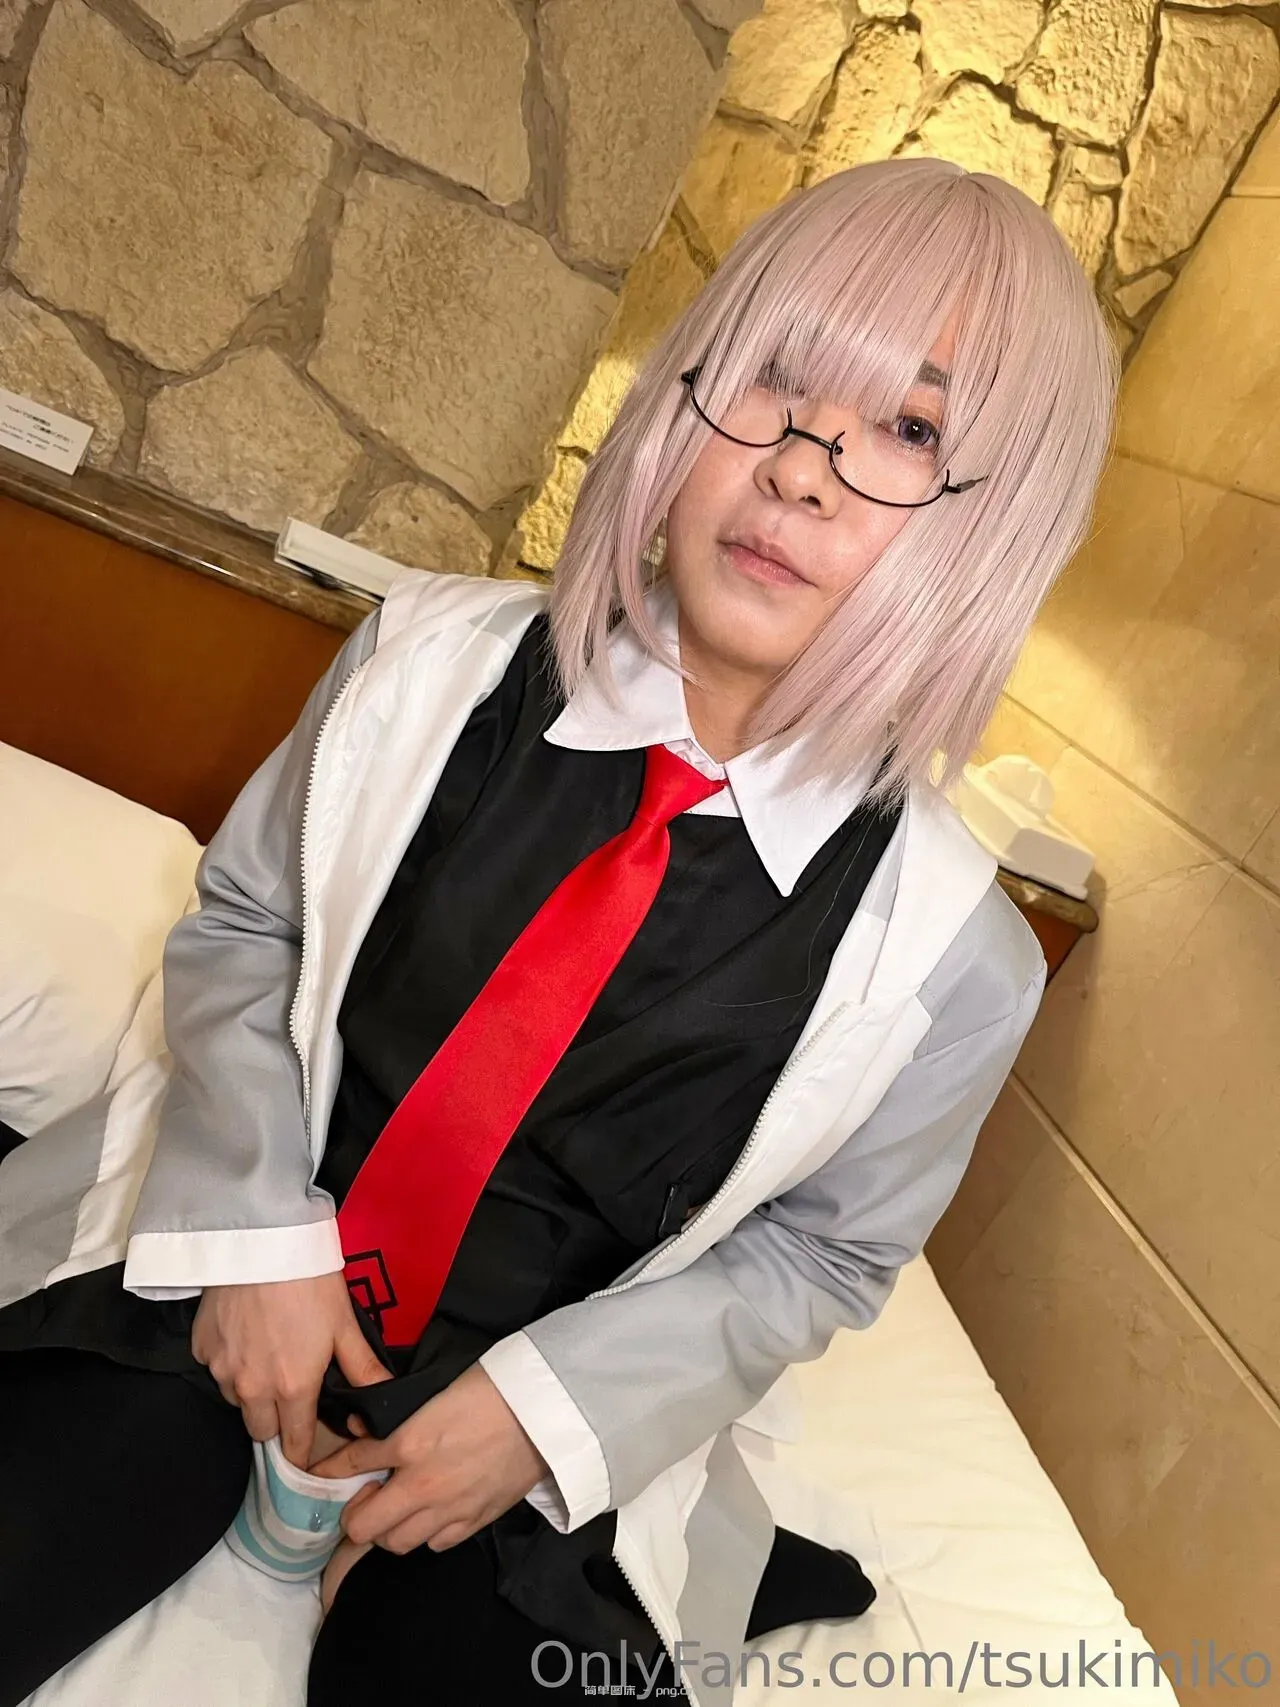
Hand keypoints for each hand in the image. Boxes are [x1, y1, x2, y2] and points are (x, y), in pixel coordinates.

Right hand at [191, 1270, 390, 1467]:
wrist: (263, 1242)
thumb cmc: (311, 1281)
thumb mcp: (345, 1324)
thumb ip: (363, 1368)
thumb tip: (386, 1398)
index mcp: (293, 1389)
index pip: (295, 1443)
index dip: (302, 1450)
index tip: (305, 1450)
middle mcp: (253, 1389)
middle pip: (260, 1430)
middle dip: (276, 1422)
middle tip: (289, 1394)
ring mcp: (222, 1369)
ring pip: (237, 1400)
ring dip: (251, 1390)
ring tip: (267, 1355)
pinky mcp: (200, 1348)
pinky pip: (216, 1368)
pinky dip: (229, 1360)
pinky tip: (245, 1333)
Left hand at [308, 1363, 548, 1554]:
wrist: (545, 1411)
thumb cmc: (492, 1389)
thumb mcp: (435, 1391)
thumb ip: (397, 1414)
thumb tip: (363, 1428)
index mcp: (409, 1441)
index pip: (351, 1463)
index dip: (330, 1469)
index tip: (319, 1474)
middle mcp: (422, 1484)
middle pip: (362, 1526)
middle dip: (355, 1513)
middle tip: (364, 1496)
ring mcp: (448, 1509)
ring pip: (394, 1543)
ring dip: (388, 1528)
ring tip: (396, 1508)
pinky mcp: (474, 1521)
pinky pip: (433, 1545)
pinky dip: (424, 1534)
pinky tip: (431, 1514)